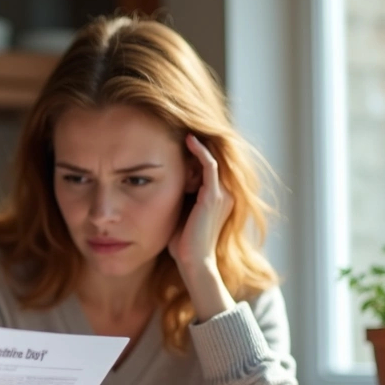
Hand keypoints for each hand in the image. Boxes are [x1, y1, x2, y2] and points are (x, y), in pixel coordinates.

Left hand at [167, 134, 234, 271]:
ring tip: (184, 126)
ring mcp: (222, 193)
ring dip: (199, 142)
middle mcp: (226, 193)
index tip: (180, 135)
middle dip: (200, 140)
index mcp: (219, 197)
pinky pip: (209, 165)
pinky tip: (188, 140)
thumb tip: (159, 182)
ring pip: (213, 157)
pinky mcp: (214, 196)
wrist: (193, 263)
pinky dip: (200, 151)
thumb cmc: (183, 243)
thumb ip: (178, 195)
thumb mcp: (180, 212)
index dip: (198, 149)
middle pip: (214, 157)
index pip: (210, 165)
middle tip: (182, 122)